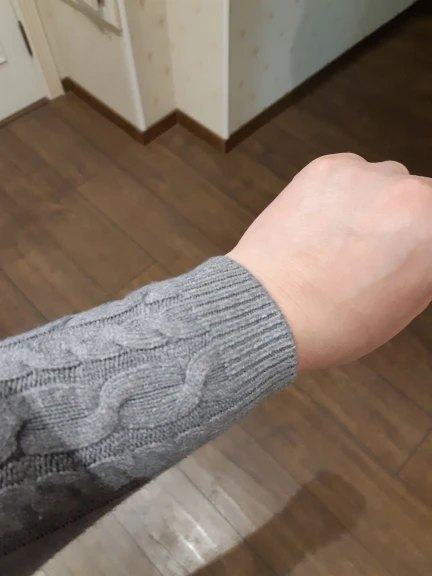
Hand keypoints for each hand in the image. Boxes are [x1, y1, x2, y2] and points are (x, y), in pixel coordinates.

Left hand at [228, 153, 431, 370]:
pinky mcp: (329, 167)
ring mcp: (368, 176)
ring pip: (388, 180)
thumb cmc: (333, 322)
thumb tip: (420, 242)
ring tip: (344, 238)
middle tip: (378, 249)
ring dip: (376, 202)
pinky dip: (343, 192)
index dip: (423, 241)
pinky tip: (324, 223)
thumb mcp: (405, 303)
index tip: (410, 249)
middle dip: (407, 220)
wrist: (269, 310)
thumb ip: (424, 262)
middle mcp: (410, 196)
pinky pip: (351, 172)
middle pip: (424, 198)